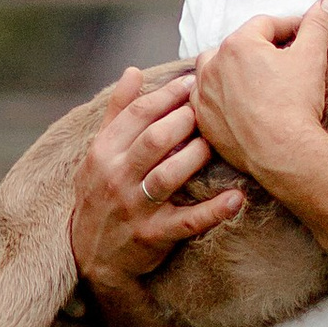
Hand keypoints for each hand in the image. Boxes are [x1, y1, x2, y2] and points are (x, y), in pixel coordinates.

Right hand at [71, 68, 244, 292]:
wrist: (90, 254)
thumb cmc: (100, 194)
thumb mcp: (98, 153)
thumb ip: (118, 112)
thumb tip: (133, 71)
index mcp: (103, 151)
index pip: (138, 114)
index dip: (169, 95)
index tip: (195, 83)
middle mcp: (116, 177)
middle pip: (155, 140)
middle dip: (186, 120)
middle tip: (213, 110)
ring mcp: (135, 207)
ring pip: (168, 175)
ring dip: (198, 155)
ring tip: (220, 144)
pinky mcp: (154, 235)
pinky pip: (188, 221)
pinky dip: (214, 210)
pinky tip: (237, 197)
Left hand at [193, 0, 327, 190]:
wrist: (281, 152)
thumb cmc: (295, 104)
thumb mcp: (312, 58)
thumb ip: (318, 25)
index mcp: (239, 44)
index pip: (266, 24)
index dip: (289, 27)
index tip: (304, 36)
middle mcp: (213, 64)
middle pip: (237, 45)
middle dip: (258, 49)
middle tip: (281, 62)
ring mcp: (204, 94)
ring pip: (216, 71)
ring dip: (233, 72)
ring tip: (256, 82)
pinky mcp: (203, 120)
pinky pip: (208, 101)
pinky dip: (221, 98)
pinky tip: (240, 105)